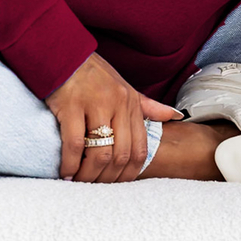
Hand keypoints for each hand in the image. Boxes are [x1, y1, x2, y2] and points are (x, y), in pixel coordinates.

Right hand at [44, 51, 183, 182]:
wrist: (65, 53)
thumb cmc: (94, 73)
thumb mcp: (124, 86)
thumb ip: (147, 106)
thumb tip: (175, 116)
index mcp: (132, 103)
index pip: (140, 148)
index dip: (129, 173)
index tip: (115, 184)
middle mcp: (118, 103)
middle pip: (121, 154)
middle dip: (108, 178)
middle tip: (94, 187)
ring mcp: (95, 103)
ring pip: (100, 152)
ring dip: (89, 175)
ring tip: (78, 182)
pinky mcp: (71, 105)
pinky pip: (75, 144)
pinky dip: (71, 164)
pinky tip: (66, 172)